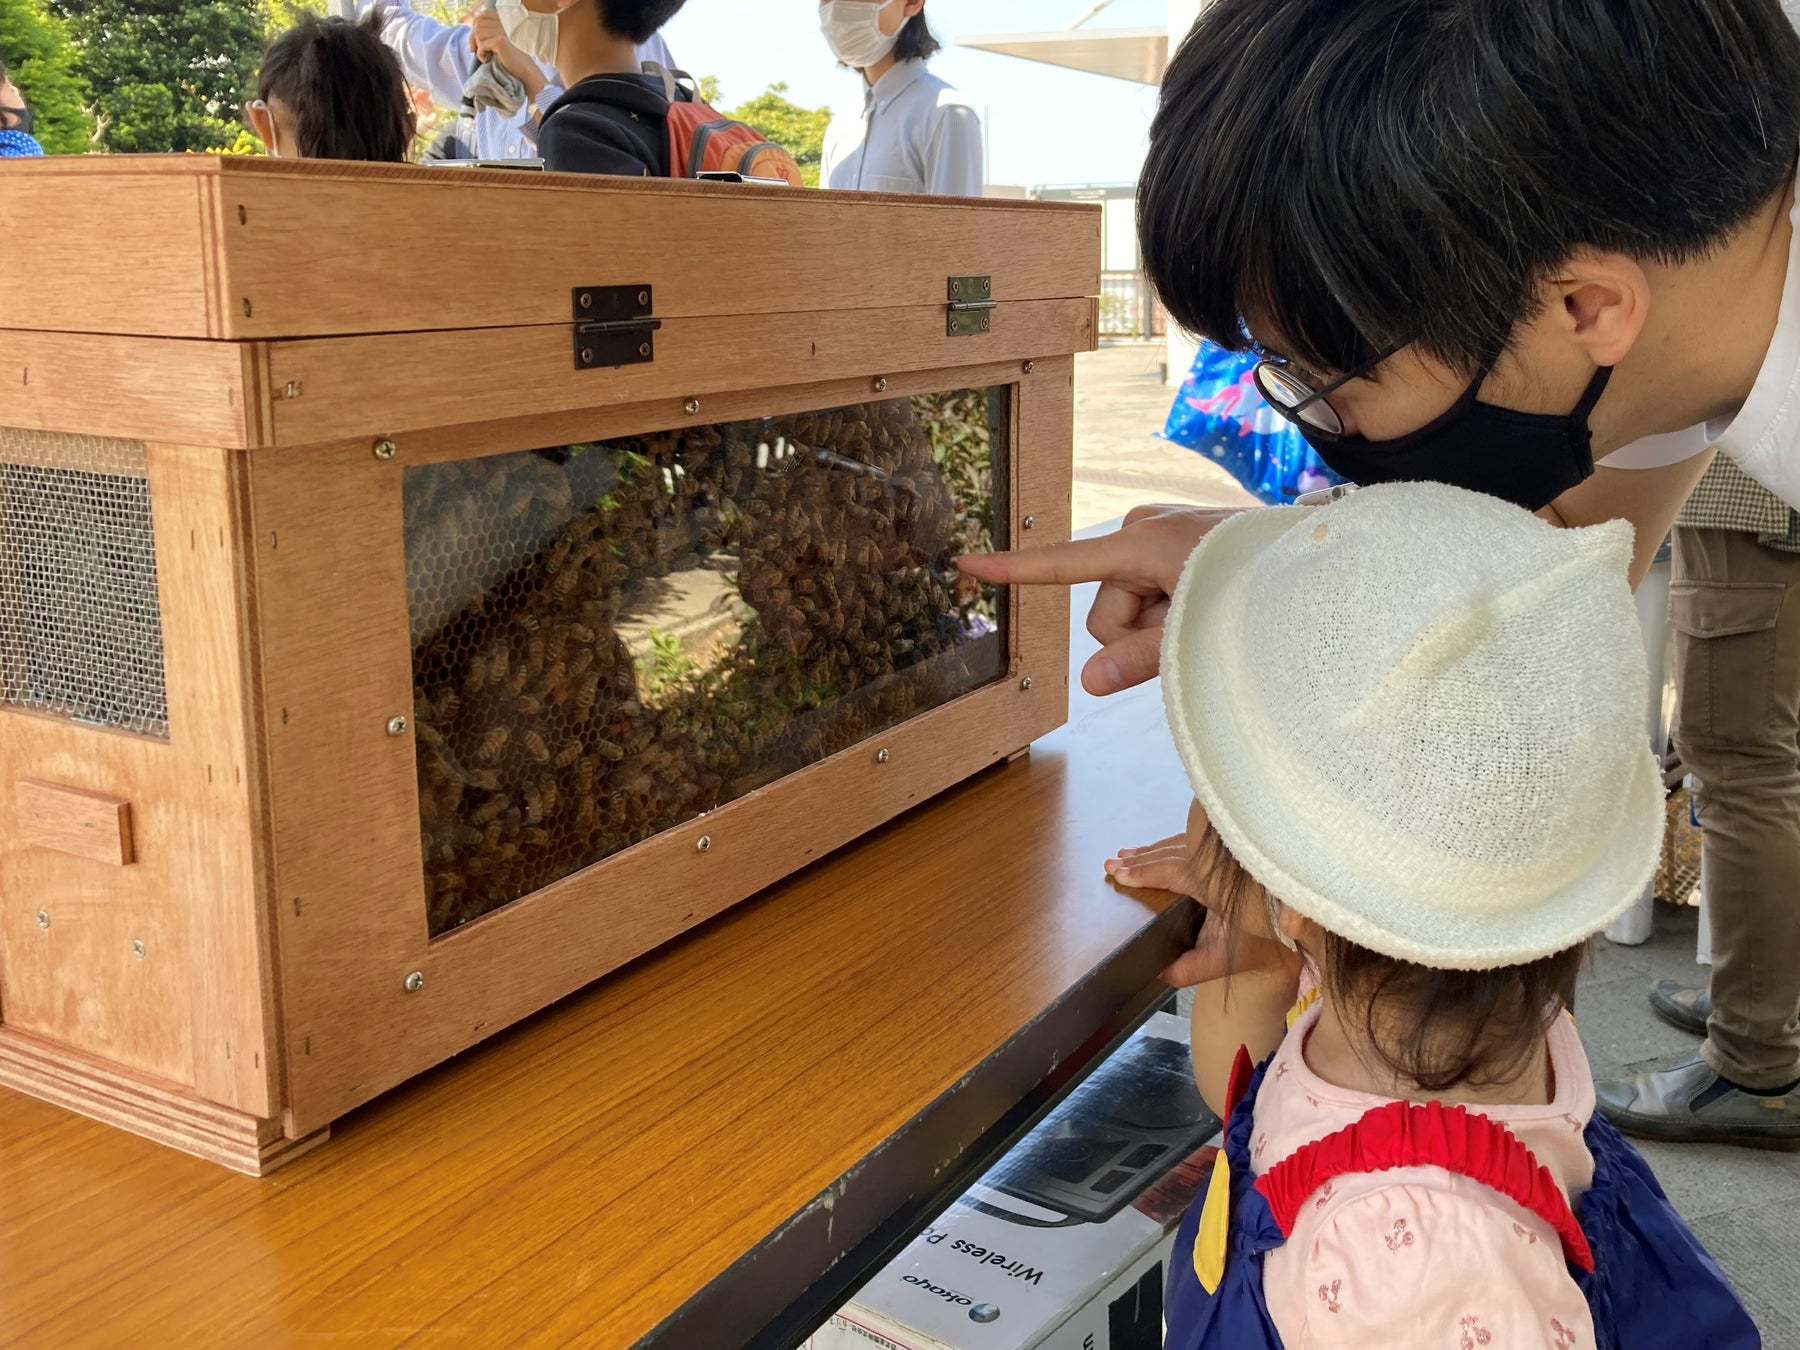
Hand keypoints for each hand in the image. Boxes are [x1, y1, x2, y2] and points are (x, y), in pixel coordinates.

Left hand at [470, 9, 543, 95]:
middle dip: (473, 38)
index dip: (475, 27)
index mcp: (504, 21)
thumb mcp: (500, 42)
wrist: (525, 71)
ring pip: (478, 33)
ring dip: (478, 46)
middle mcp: (504, 24)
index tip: (476, 42)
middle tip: (475, 50)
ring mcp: (503, 32)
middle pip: (478, 24)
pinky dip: (480, 54)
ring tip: (484, 55)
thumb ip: (490, 33)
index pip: (482, 17)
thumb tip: (472, 33)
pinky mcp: (500, 42)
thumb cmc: (513, 59)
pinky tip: (487, 60)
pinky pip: (482, 44)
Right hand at [957, 504, 1248, 694]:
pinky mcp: (1172, 540)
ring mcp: (1158, 531)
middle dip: (1139, 633)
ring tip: (1209, 615)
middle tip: (1192, 631)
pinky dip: (1170, 608)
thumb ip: (1140, 658)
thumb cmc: (1260, 587)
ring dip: (1161, 623)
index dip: (1011, 571)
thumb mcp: (1196, 629)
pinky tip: (1207, 604)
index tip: (965, 564)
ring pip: (1128, 606)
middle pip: (1105, 611)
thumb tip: (1088, 683)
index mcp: (1141, 542)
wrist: (1321, 557)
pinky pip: (1149, 589)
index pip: (1061, 564)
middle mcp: (1141, 528)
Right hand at [1107, 827, 1294, 986]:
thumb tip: (1161, 974)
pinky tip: (1159, 848)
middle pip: (1170, 853)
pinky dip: (1171, 844)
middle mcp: (1218, 861)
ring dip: (1152, 850)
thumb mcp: (1227, 958)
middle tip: (1112, 864)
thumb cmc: (1262, 941)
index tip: (1119, 873)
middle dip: (1139, 860)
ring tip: (1126, 855)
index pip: (1171, 871)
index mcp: (1214, 883)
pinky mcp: (1231, 849)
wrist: (1295, 926)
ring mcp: (1225, 852)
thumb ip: (1195, 968)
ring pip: (1182, 842)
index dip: (1143, 872)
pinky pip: (1194, 840)